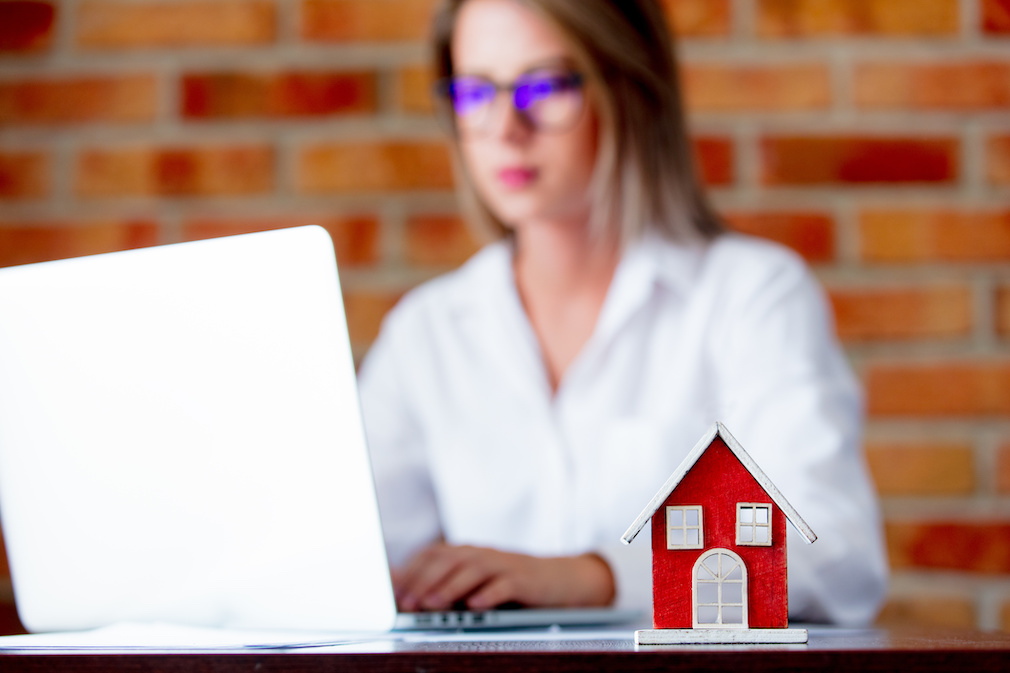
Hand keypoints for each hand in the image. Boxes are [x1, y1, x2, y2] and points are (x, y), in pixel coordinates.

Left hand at [392, 543, 614, 611]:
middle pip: (448, 561)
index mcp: (466, 553)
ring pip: (473, 570)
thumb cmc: (508, 582)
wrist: (558, 580)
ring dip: (450, 586)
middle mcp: (482, 554)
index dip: (411, 572)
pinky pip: (505, 584)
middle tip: (408, 602)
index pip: (432, 555)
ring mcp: (503, 565)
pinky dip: (489, 593)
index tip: (394, 593)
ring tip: (433, 603)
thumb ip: (441, 582)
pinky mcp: (524, 580)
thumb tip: (400, 587)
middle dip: (424, 581)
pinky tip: (475, 604)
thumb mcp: (474, 581)